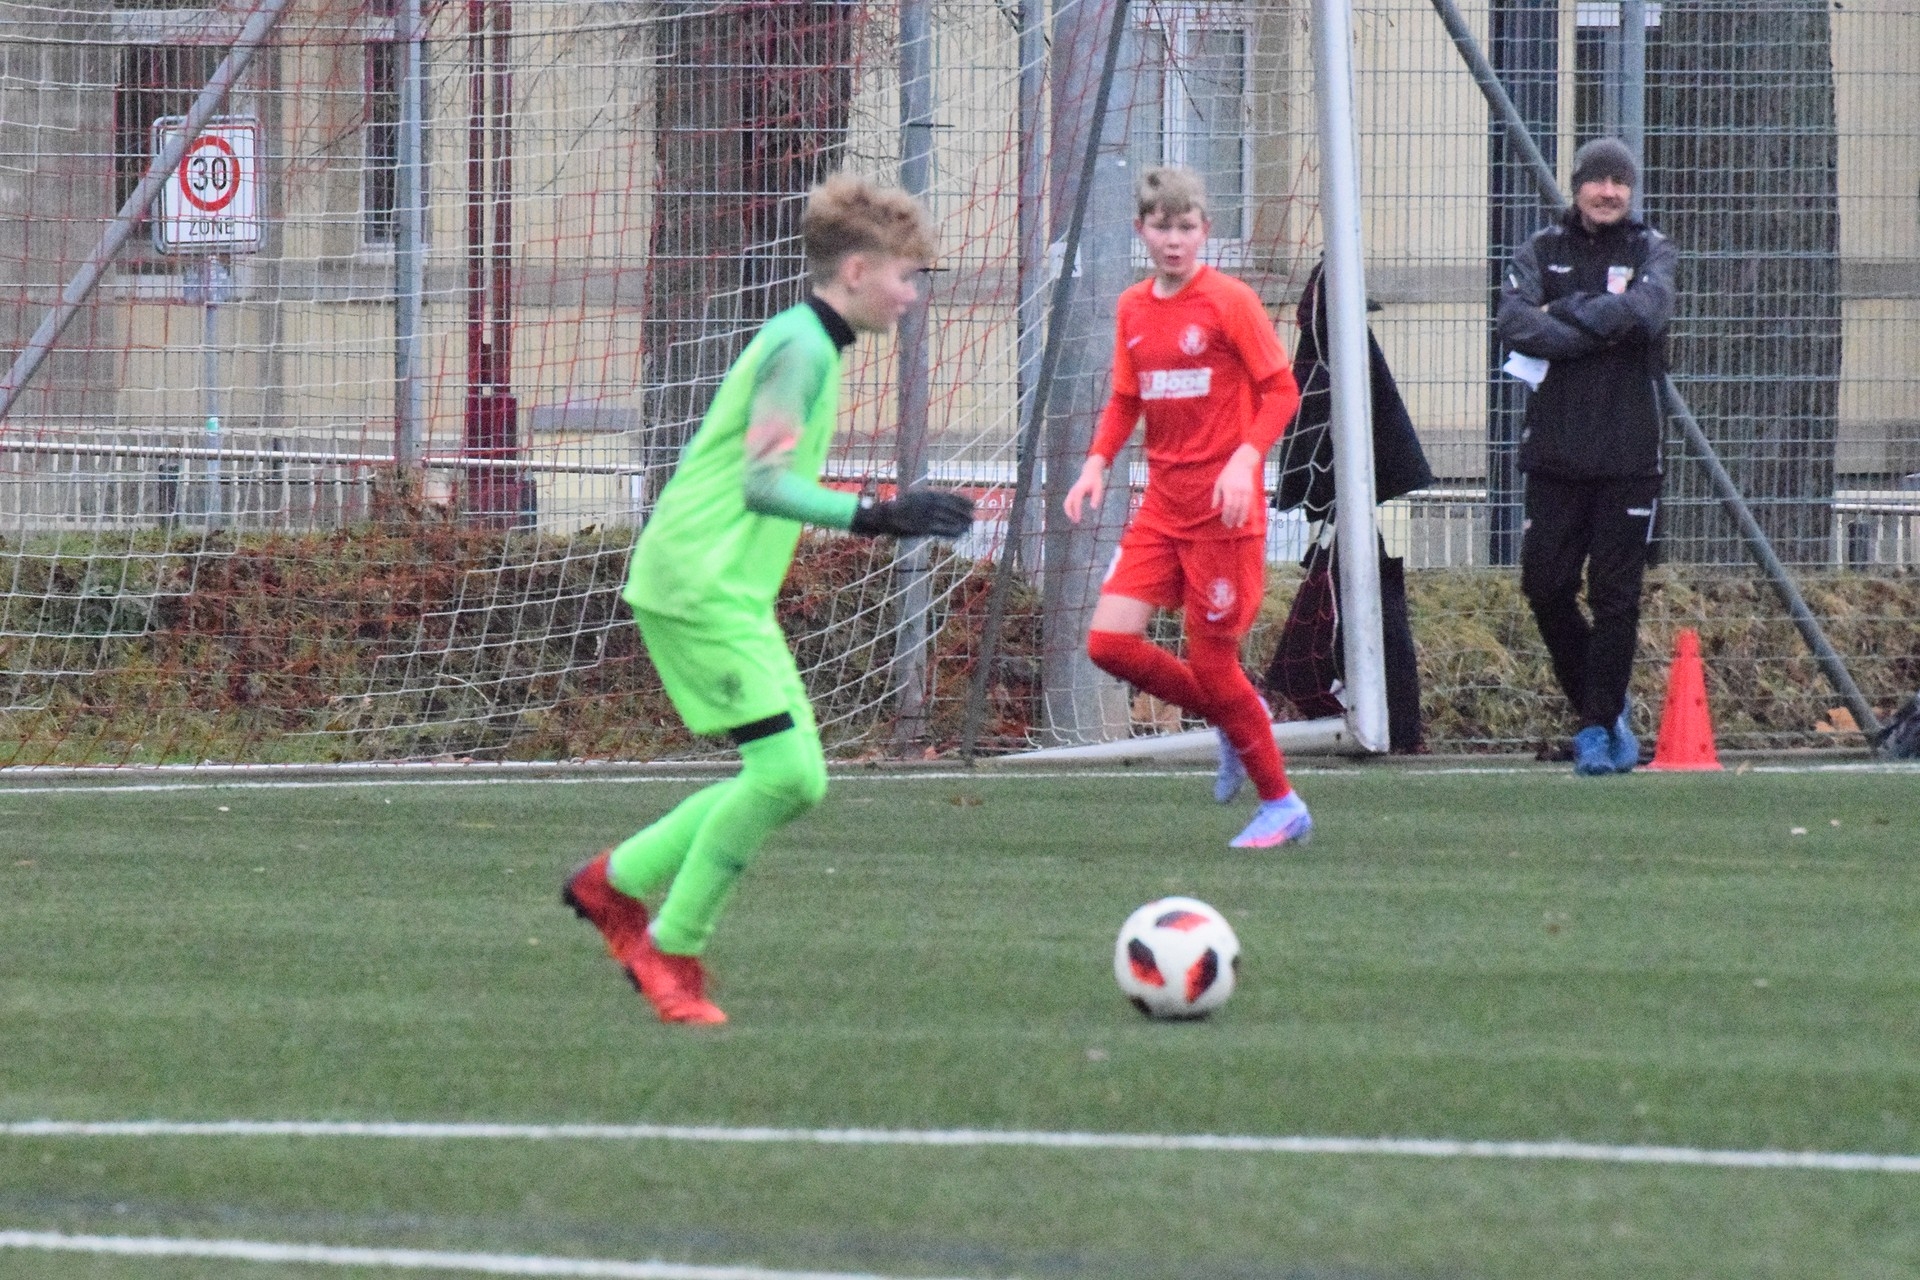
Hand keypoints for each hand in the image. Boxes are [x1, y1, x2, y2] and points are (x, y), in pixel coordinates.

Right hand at [849, 487, 974, 538]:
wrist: (883, 515)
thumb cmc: (899, 507)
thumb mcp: (914, 497)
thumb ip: (928, 498)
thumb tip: (940, 499)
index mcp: (926, 494)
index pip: (950, 495)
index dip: (962, 500)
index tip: (973, 503)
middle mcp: (928, 504)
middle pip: (951, 508)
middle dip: (964, 512)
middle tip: (974, 516)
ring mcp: (925, 516)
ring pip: (948, 519)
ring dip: (961, 522)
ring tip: (969, 525)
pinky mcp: (922, 528)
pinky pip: (941, 530)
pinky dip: (952, 532)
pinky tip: (960, 534)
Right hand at [1062, 457, 1106, 524]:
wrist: (1090, 471)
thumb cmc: (1095, 480)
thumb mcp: (1098, 488)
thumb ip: (1096, 498)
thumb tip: (1093, 508)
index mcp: (1079, 490)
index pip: (1076, 502)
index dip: (1076, 512)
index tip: (1079, 519)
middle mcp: (1073, 491)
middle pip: (1068, 504)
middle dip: (1070, 514)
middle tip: (1076, 522)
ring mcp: (1071, 491)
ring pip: (1066, 503)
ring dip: (1069, 512)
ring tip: (1075, 520)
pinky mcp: (1071, 493)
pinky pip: (1067, 502)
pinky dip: (1069, 509)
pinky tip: (1074, 515)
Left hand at [1211, 445, 1261, 528]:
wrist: (1243, 464)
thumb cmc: (1228, 474)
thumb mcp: (1218, 483)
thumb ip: (1216, 496)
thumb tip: (1214, 508)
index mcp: (1228, 489)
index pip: (1228, 505)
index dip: (1226, 515)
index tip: (1224, 522)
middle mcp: (1237, 491)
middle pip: (1235, 508)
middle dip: (1232, 518)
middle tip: (1229, 526)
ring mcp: (1245, 491)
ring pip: (1244, 508)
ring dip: (1241, 518)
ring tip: (1238, 525)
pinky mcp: (1251, 491)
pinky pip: (1249, 504)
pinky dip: (1247, 512)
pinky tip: (1244, 518)